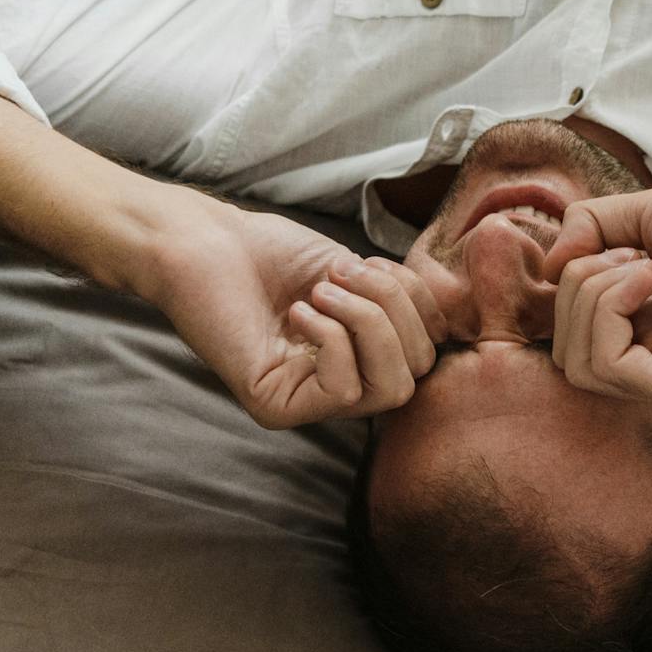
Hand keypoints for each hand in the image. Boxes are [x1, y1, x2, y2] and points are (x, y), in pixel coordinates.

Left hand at [147, 197, 446, 427]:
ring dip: (367, 323)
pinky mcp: (277, 408)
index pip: (426, 351)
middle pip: (417, 371)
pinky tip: (298, 312)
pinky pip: (345, 391)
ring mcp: (308, 402)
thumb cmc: (269, 252)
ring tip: (321, 292)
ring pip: (391, 388)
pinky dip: (333, 339)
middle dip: (395, 310)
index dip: (418, 303)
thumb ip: (402, 300)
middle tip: (342, 275)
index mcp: (360, 354)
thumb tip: (450, 319)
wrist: (201, 242)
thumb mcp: (356, 272)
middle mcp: (338, 386)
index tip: (373, 263)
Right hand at [542, 172, 651, 407]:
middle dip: (576, 289)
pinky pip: (610, 366)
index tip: (613, 243)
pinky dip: (611, 308)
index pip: (573, 339)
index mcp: (650, 335)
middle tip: (630, 253)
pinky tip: (649, 275)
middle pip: (568, 355)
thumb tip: (548, 269)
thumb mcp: (634, 216)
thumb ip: (583, 233)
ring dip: (592, 295)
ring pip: (580, 364)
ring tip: (641, 262)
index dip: (572, 286)